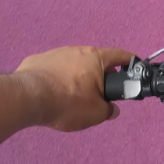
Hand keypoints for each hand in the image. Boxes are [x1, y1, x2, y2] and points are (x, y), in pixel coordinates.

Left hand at [14, 46, 134, 131]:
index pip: (120, 55)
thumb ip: (108, 110)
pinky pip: (53, 69)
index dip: (130, 62)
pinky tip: (51, 93)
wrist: (28, 98)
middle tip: (101, 91)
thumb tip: (112, 110)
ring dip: (77, 75)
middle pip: (95, 60)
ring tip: (73, 95)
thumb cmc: (68, 102)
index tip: (135, 68)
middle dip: (101, 74)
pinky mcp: (36, 60)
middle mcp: (76, 50)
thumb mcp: (96, 113)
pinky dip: (57, 78)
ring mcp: (54, 53)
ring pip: (73, 63)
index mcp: (95, 58)